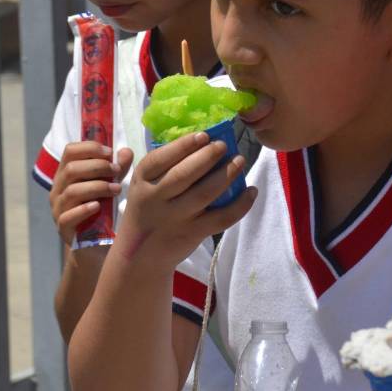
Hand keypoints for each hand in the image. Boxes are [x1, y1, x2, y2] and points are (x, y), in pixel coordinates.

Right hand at [49, 141, 131, 245]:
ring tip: (117, 190)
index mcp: (67, 175)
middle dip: (97, 167)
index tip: (110, 152)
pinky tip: (99, 207)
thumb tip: (126, 151)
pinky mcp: (63, 229)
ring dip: (97, 187)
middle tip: (117, 171)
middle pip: (71, 169)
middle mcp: (58, 190)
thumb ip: (117, 170)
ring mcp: (58, 209)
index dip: (89, 147)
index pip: (70, 151)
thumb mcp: (110, 187)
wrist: (97, 248)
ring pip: (71, 191)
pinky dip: (84, 210)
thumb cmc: (103, 212)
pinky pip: (68, 217)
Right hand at [114, 131, 254, 267]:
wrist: (141, 254)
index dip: (183, 145)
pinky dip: (240, 205)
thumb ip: (163, 167)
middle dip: (208, 156)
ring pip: (205, 193)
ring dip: (226, 175)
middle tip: (224, 145)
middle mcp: (156, 199)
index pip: (160, 159)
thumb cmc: (148, 210)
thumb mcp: (143, 186)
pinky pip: (221, 217)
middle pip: (184, 174)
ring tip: (240, 160)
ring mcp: (176, 217)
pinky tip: (251, 191)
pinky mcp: (193, 233)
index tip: (203, 135)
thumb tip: (200, 138)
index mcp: (142, 181)